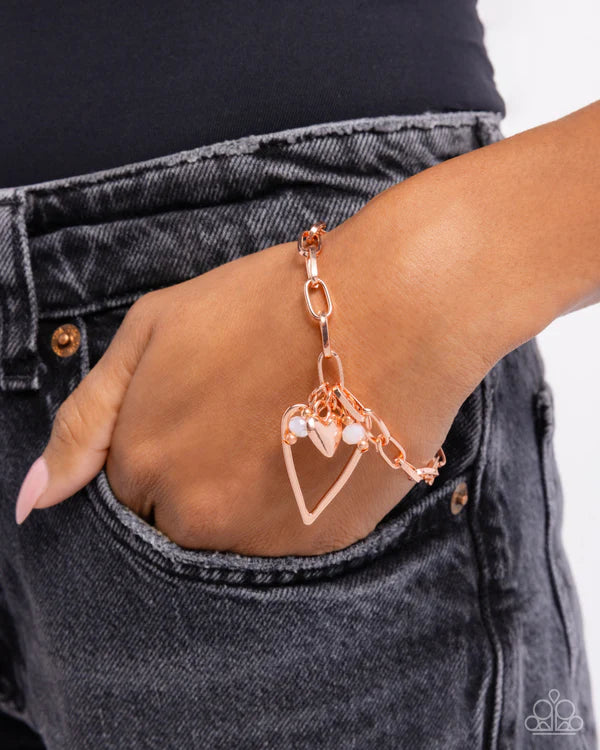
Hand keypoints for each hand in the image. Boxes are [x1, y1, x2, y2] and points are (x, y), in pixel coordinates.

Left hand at [13, 189, 482, 555]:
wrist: (386, 310)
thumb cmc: (266, 305)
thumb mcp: (154, 332)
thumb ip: (85, 420)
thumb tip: (31, 502)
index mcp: (144, 460)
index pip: (131, 493)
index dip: (167, 450)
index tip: (203, 414)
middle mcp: (194, 514)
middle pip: (179, 523)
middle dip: (201, 482)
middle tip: (248, 419)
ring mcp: (260, 537)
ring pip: (233, 539)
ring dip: (249, 500)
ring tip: (286, 431)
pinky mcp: (321, 543)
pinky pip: (289, 540)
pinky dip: (298, 506)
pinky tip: (319, 451)